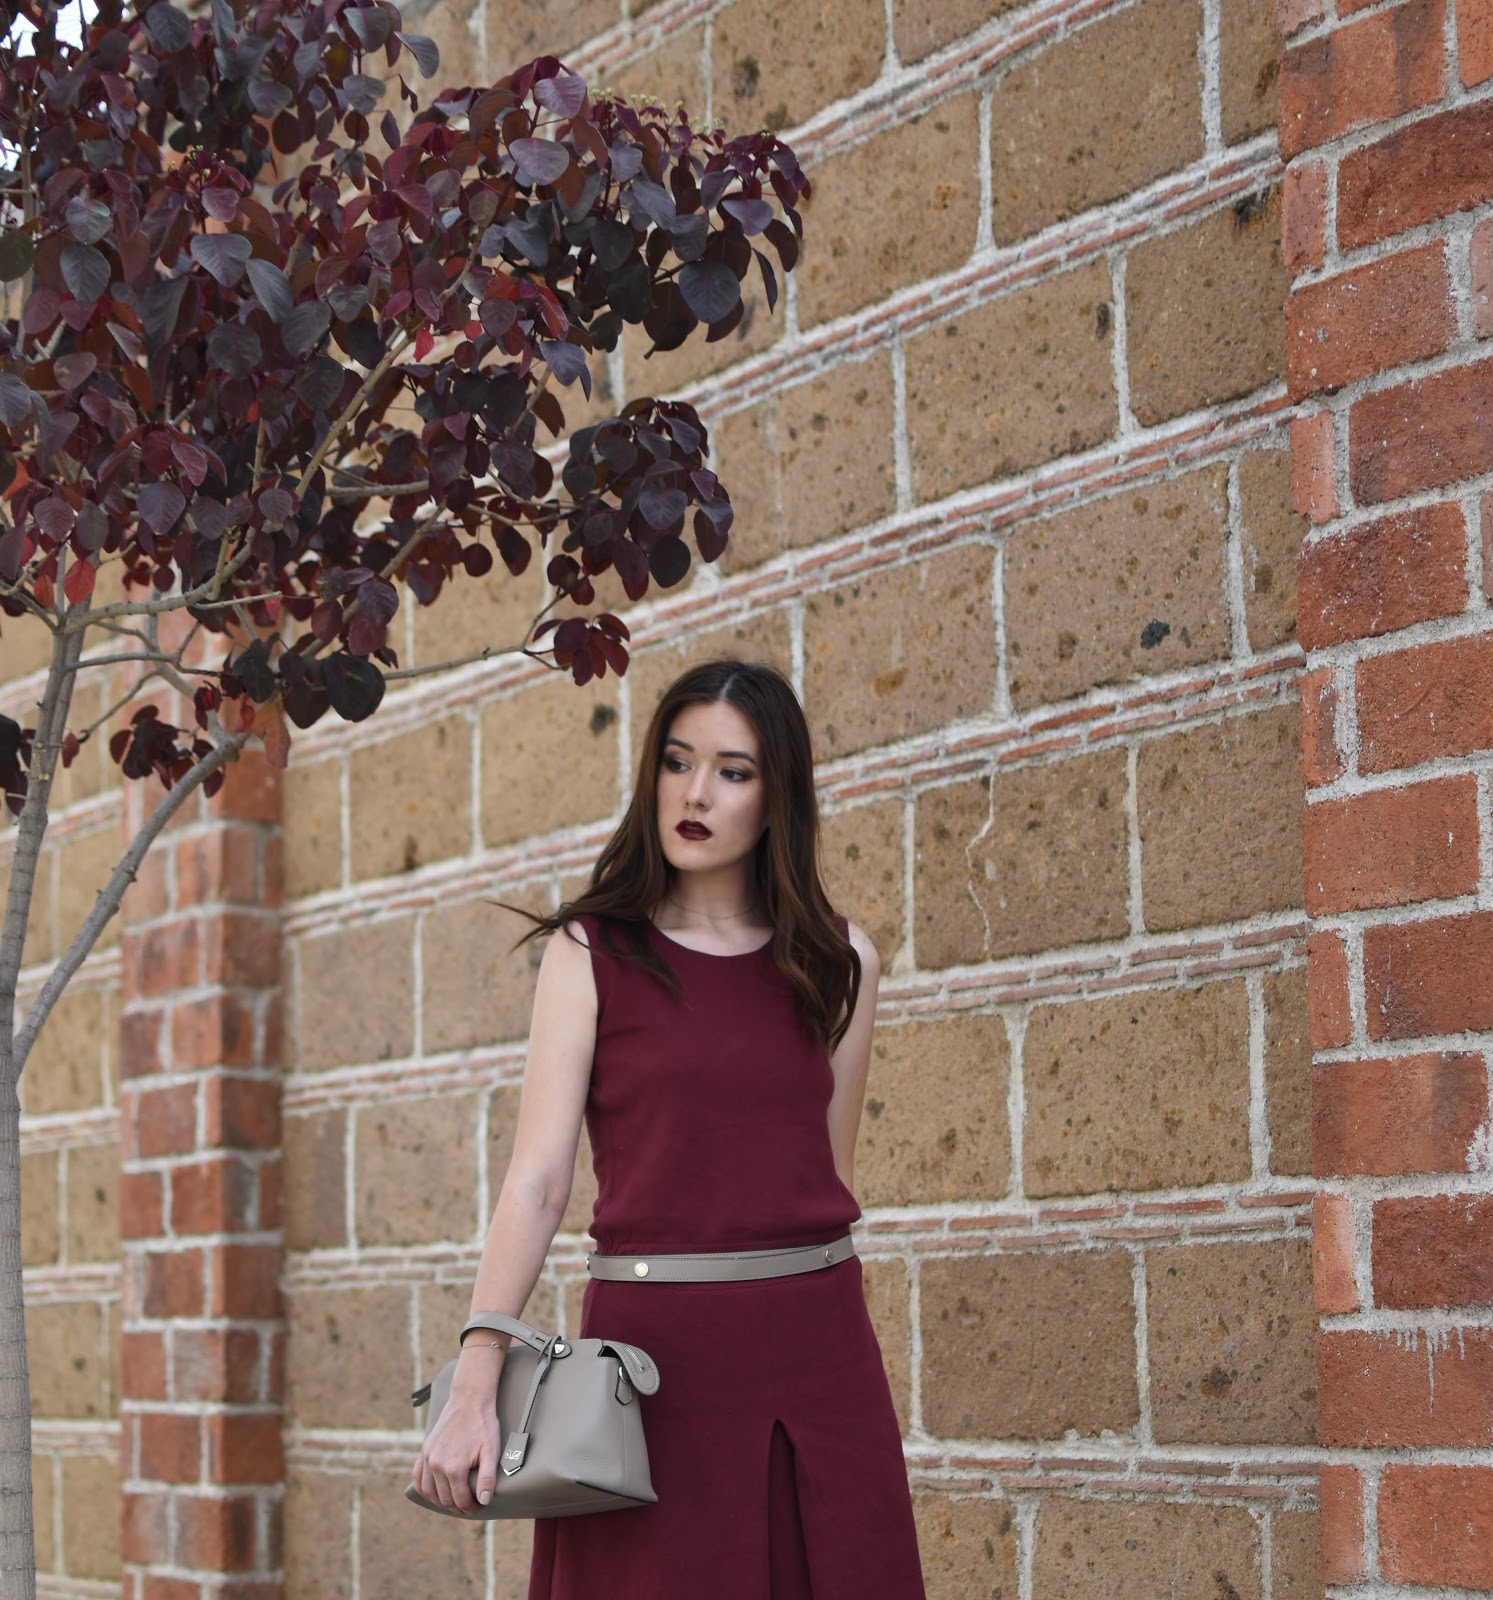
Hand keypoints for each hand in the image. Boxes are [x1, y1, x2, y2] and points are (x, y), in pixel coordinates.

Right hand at [411, 1388, 500, 1515]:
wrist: (469, 1399)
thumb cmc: (483, 1424)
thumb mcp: (491, 1451)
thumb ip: (487, 1478)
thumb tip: (483, 1500)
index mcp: (453, 1468)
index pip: (460, 1500)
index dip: (471, 1508)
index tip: (479, 1508)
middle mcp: (436, 1465)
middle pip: (445, 1499)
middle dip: (458, 1507)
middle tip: (469, 1506)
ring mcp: (427, 1457)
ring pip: (428, 1492)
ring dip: (440, 1501)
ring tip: (454, 1502)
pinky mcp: (424, 1450)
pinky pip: (417, 1477)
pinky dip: (423, 1489)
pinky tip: (432, 1492)